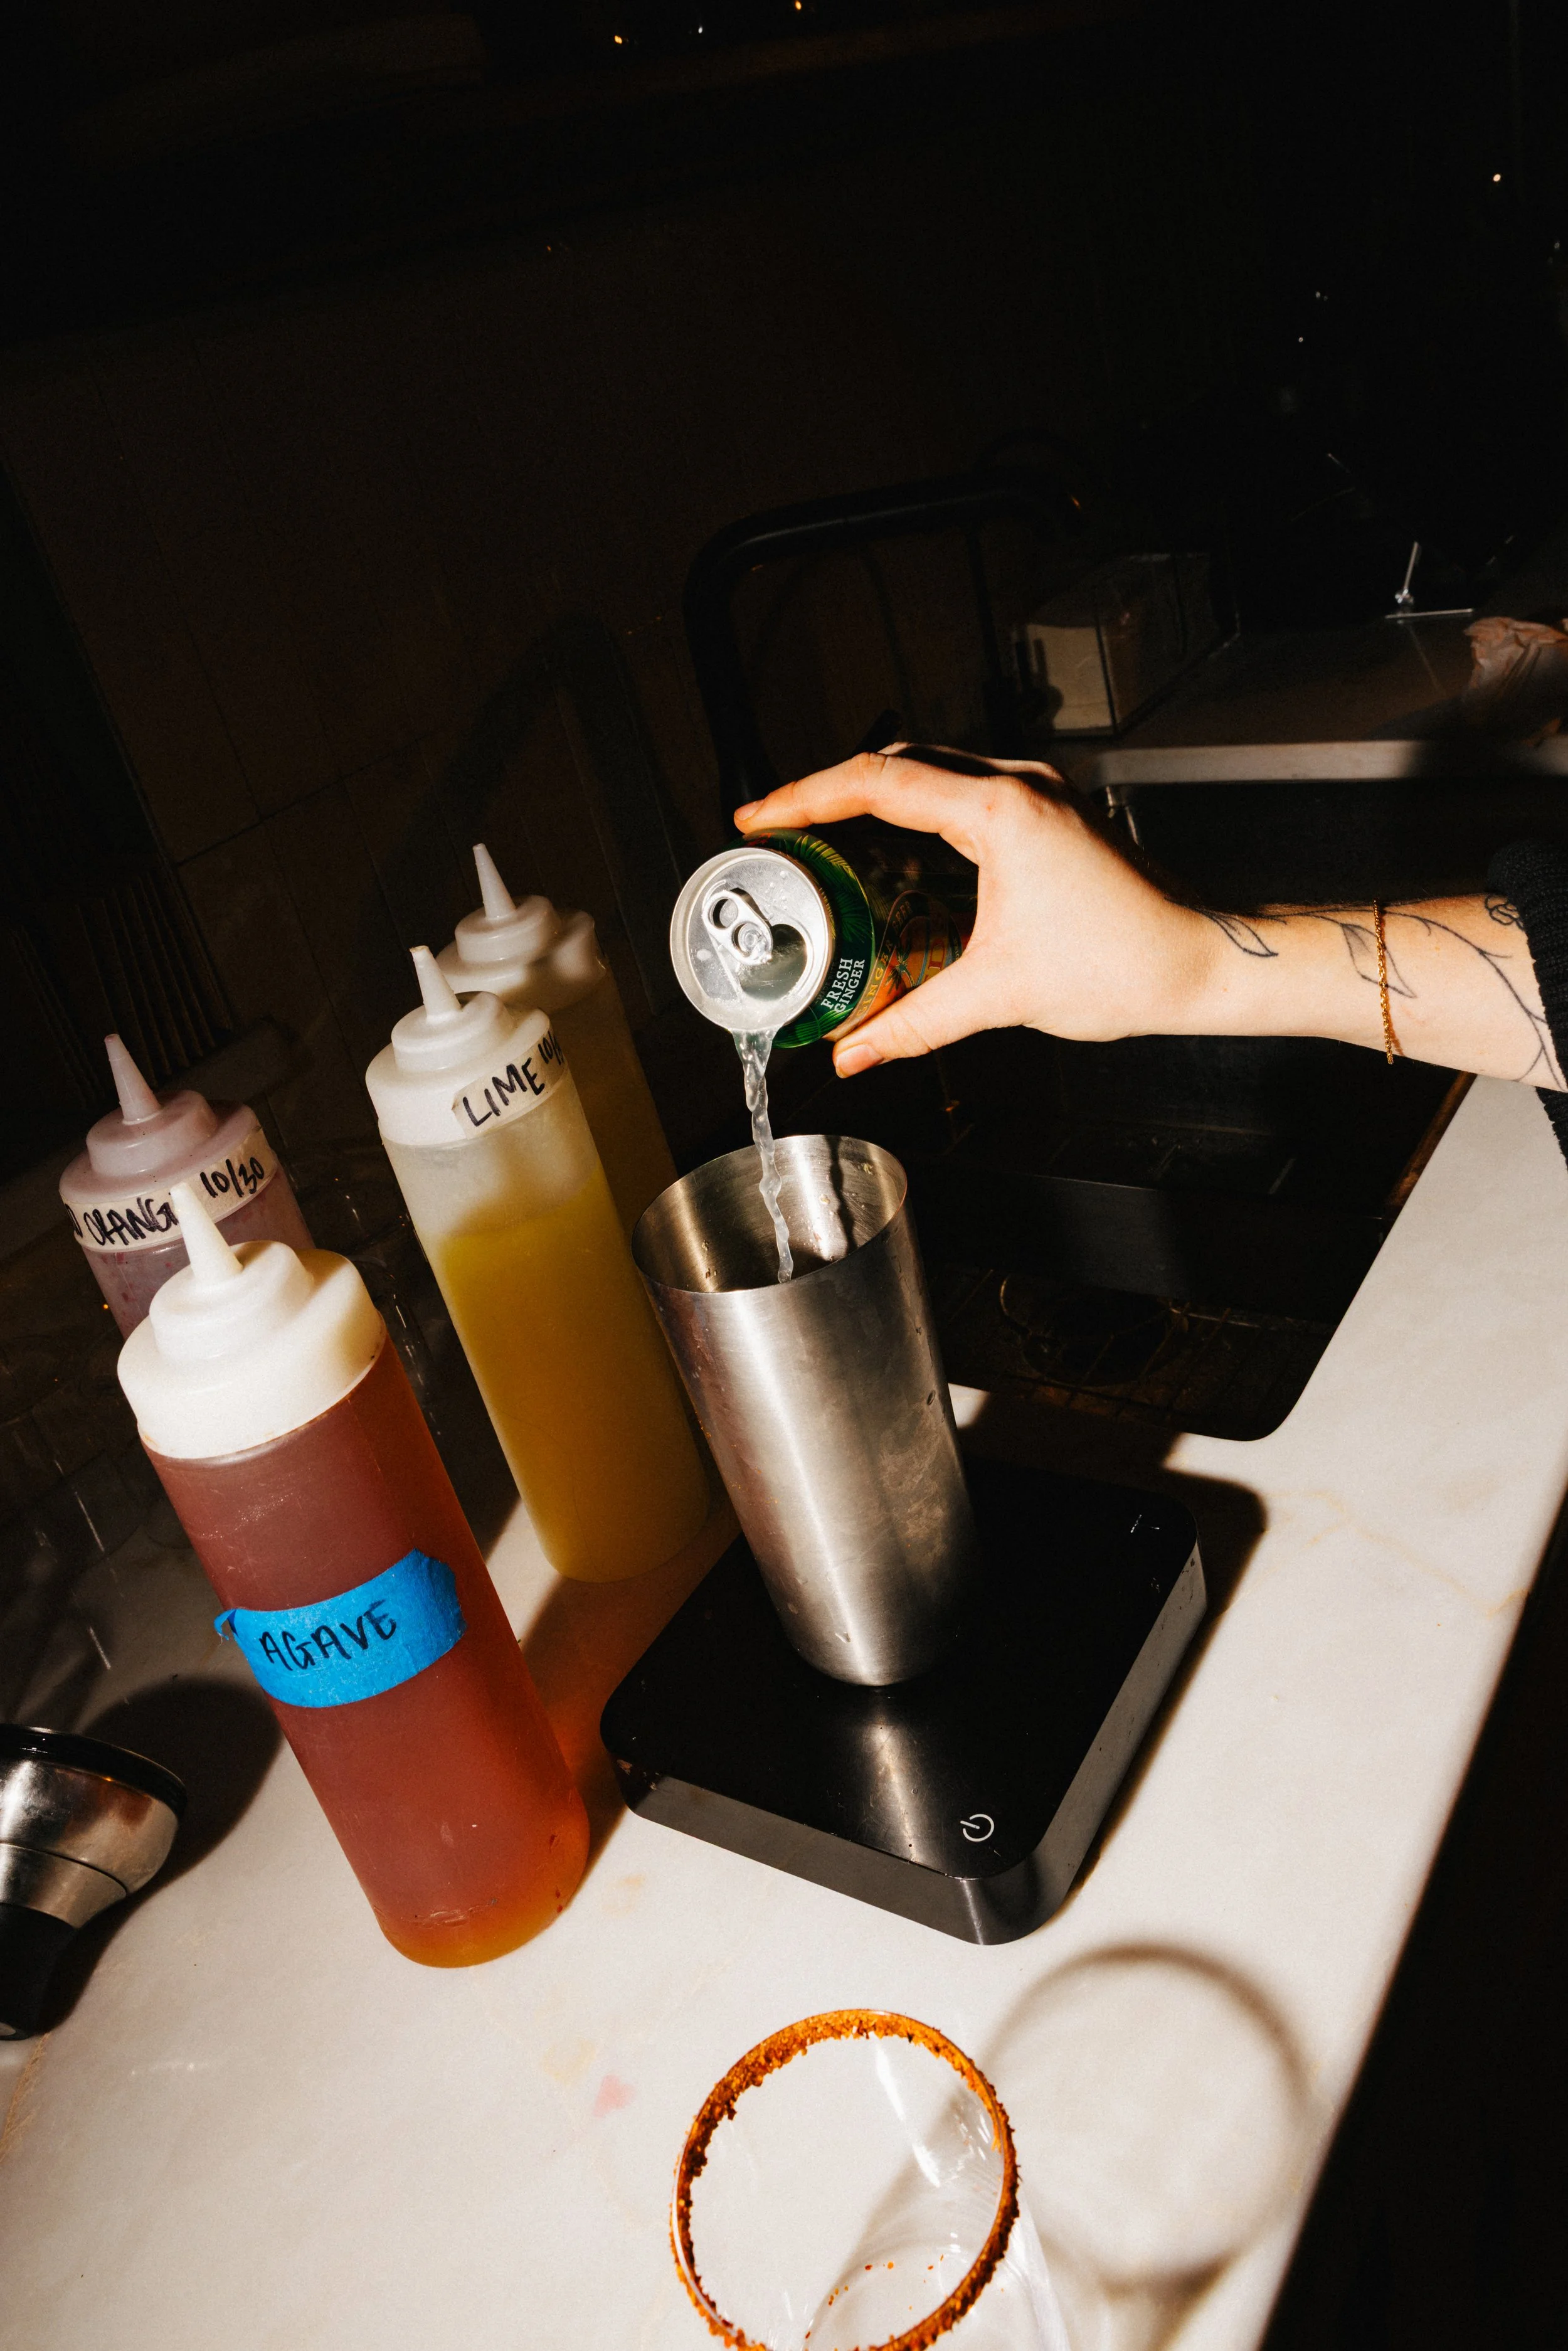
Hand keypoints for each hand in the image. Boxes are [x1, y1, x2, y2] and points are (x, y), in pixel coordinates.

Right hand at [734, 748, 1216, 1075]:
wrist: (1200, 962)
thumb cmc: (1123, 965)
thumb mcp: (1000, 995)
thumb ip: (914, 1023)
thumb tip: (854, 1053)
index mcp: (1001, 812)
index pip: (878, 782)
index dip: (805, 798)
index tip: (758, 820)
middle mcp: (1019, 786)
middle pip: (899, 763)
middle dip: (829, 791)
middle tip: (780, 830)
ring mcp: (1038, 794)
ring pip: (933, 772)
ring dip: (874, 796)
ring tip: (823, 835)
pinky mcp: (1050, 814)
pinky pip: (965, 793)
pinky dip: (916, 811)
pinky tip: (892, 850)